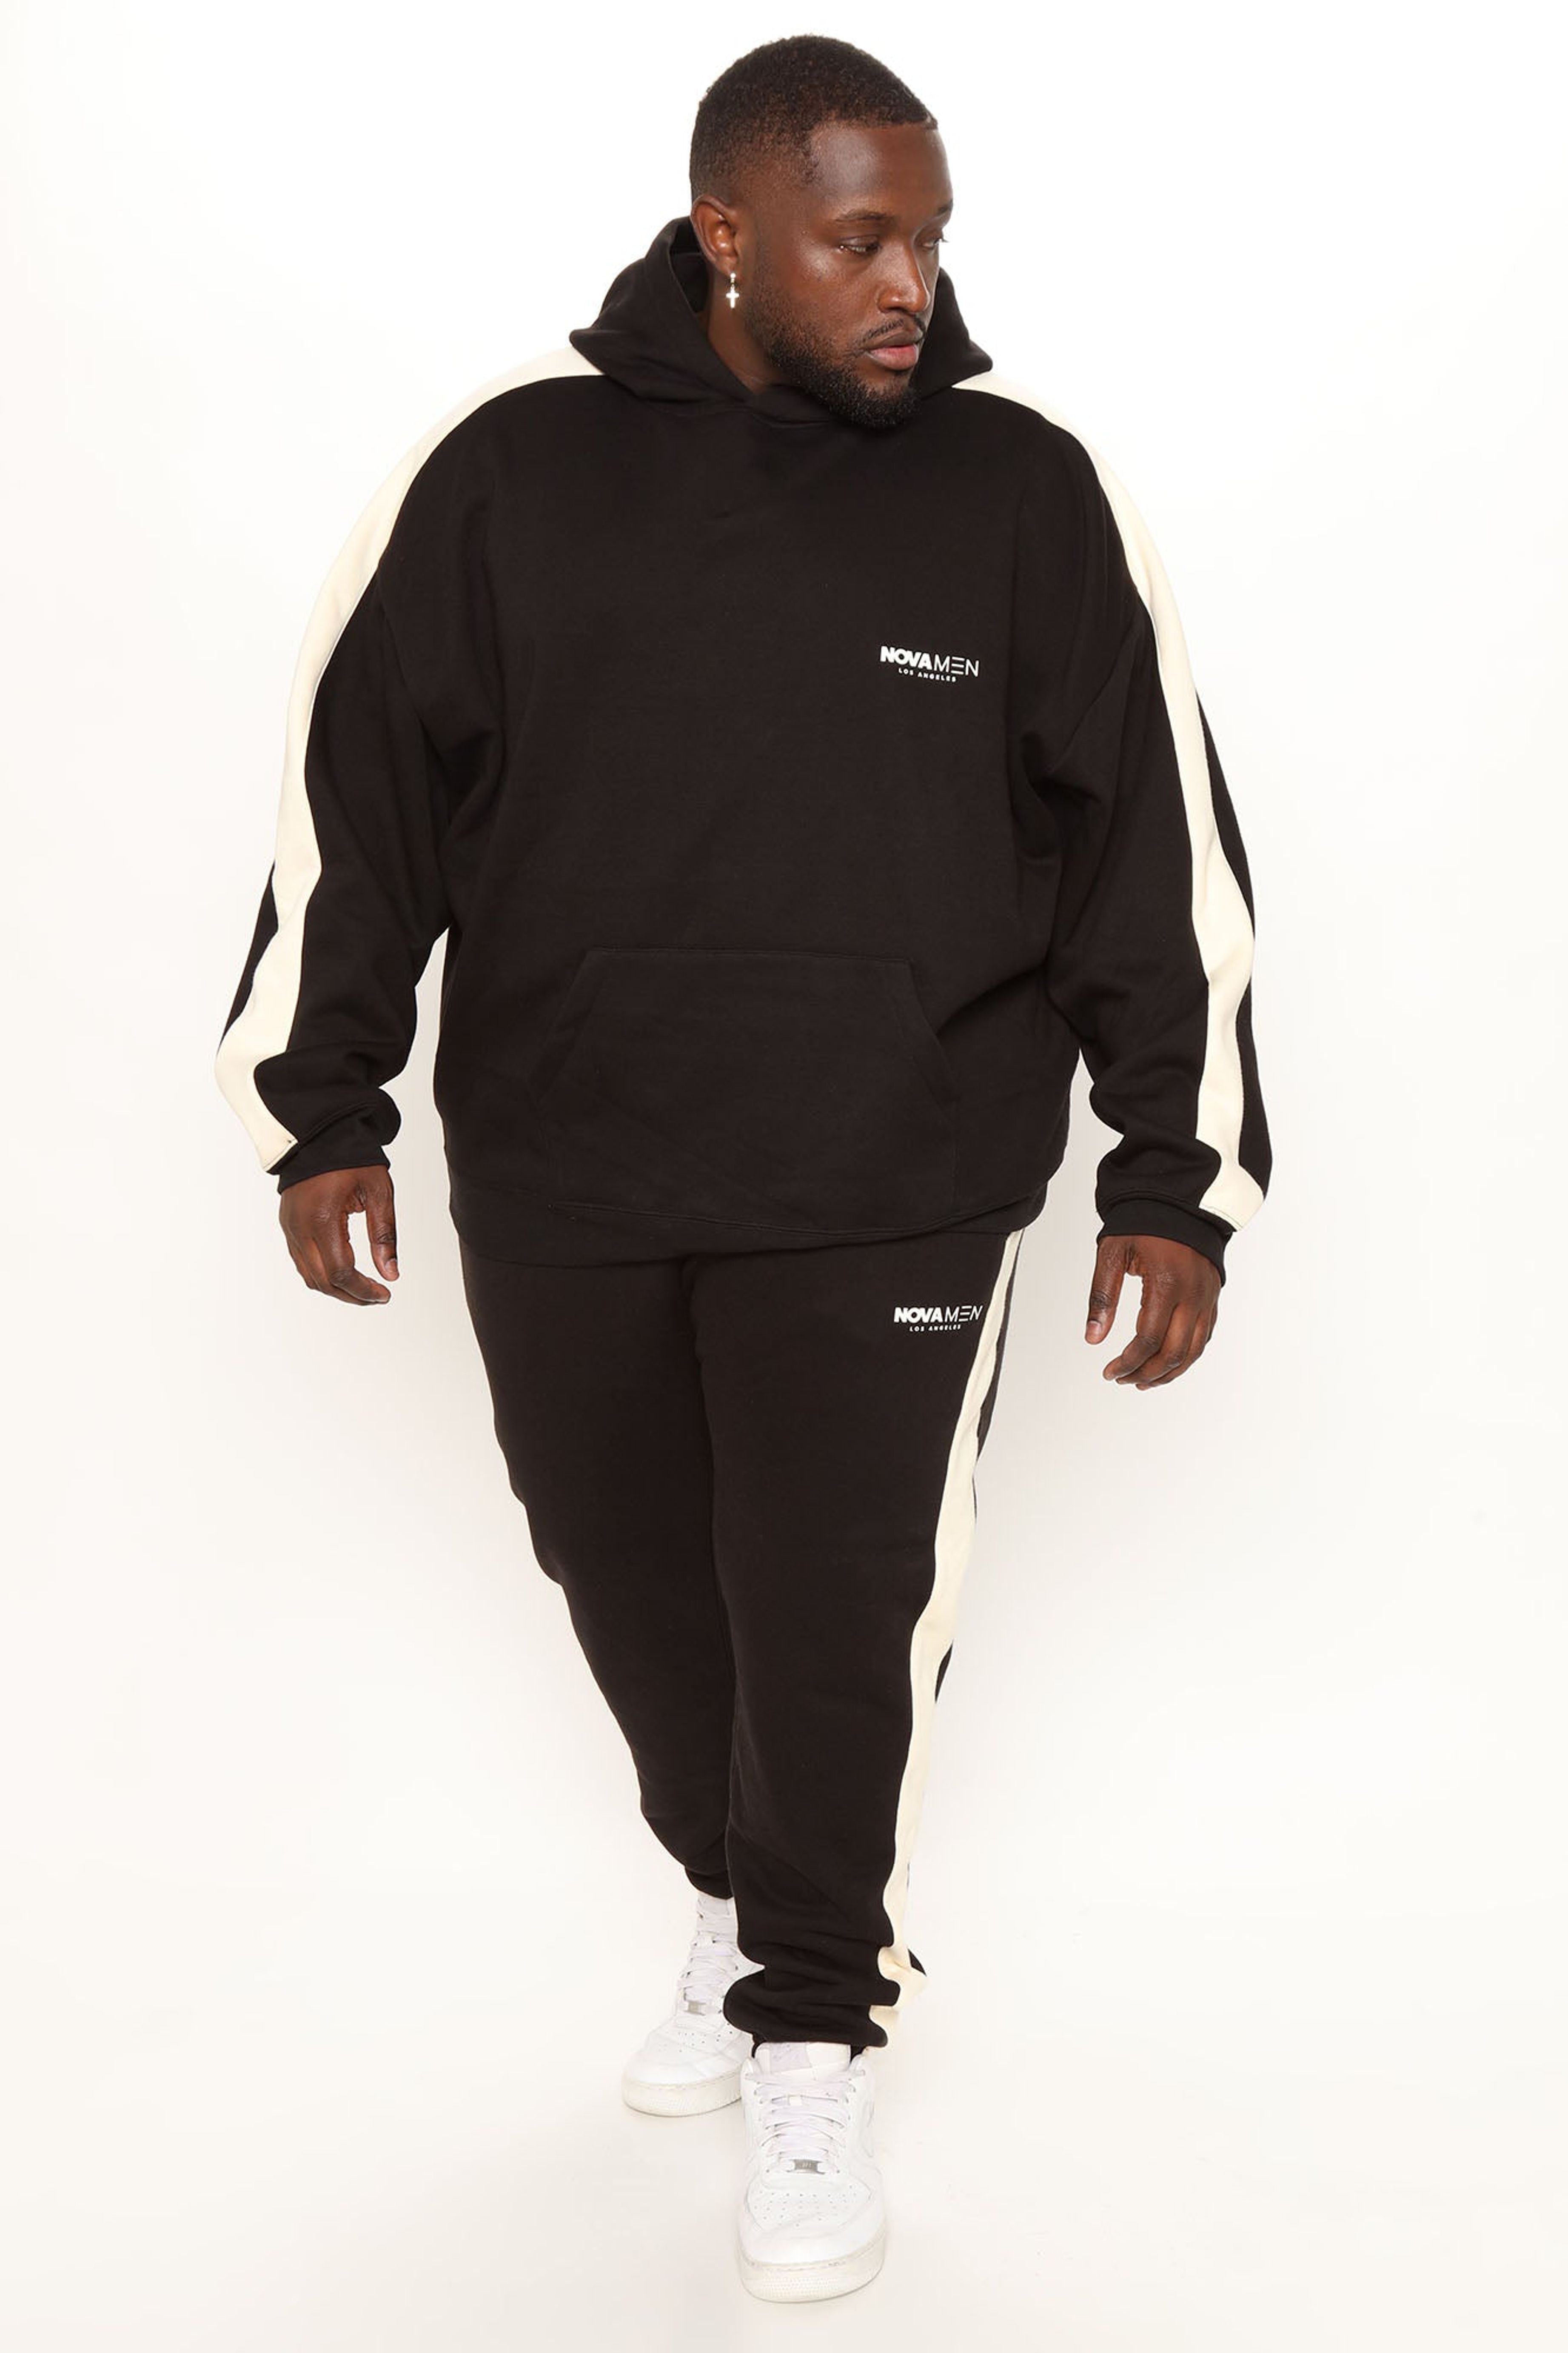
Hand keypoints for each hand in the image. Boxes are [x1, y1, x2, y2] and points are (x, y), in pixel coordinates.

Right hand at [278, 1166, 398, 1303]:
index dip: (363, 1290)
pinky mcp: (288, 1225)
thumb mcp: (378, 1192)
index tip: (384, 1295)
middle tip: (377, 1297)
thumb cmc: (351, 1158)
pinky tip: (344, 1272)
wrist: (320, 1135)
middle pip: (323, 1281)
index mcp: (323, 1219)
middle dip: (352, 1295)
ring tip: (363, 1289)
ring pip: (309, 1276)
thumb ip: (384, 1235)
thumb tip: (390, 1274)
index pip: (341, 1273)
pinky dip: (322, 1274)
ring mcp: (290, 1228)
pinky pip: (302, 1261)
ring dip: (336, 1288)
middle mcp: (300, 1228)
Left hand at [1084, 1233, 1218, 1388]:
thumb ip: (1102, 1296)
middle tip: (1122, 1378)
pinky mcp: (1212, 1298)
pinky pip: (1204, 1337)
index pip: (1148, 1339)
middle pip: (1174, 1352)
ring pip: (1193, 1351)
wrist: (1178, 1202)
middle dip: (1146, 1373)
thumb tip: (1093, 1337)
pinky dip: (1186, 1357)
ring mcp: (1207, 1297)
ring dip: (1168, 1373)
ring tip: (1143, 1381)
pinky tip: (1166, 1364)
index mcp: (1166, 1282)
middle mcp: (1193, 1294)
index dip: (1128, 1362)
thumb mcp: (1112, 1253)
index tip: (1109, 1371)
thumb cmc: (1142, 1223)